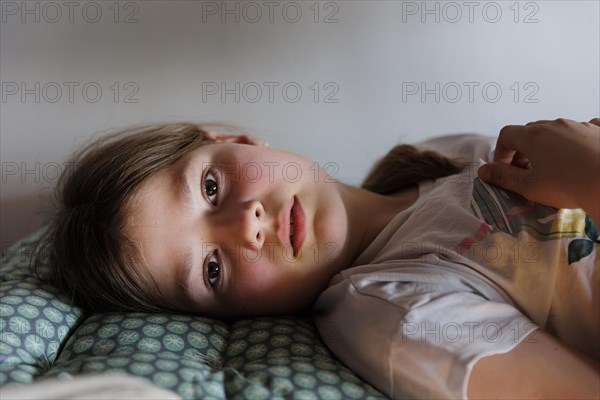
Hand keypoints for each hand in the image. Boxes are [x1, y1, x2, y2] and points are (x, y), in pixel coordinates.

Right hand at [478, 118, 599, 223]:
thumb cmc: (567, 185)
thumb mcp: (529, 187)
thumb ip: (503, 177)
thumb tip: (483, 171)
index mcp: (534, 136)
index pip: (507, 134)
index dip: (501, 152)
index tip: (506, 170)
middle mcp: (556, 125)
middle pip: (531, 131)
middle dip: (523, 150)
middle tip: (527, 172)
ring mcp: (580, 125)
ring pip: (557, 130)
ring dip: (549, 146)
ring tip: (555, 168)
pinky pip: (587, 127)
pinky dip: (578, 138)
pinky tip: (583, 152)